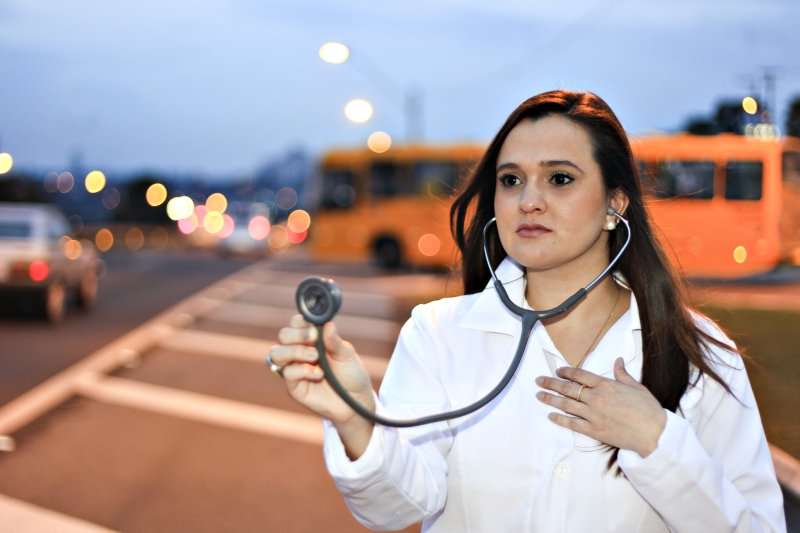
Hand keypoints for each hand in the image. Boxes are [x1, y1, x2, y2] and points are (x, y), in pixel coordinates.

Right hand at [269, 314, 374, 458]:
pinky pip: (286, 373)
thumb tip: (328, 324)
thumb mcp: (347, 354)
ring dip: (294, 350)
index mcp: (312, 340)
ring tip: (314, 356)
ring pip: (277, 353)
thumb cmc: (351, 375)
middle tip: (313, 338)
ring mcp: (295, 369)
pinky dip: (302, 370)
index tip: (313, 326)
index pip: (295, 324)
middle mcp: (300, 352)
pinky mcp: (294, 386)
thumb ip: (335, 341)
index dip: (300, 322)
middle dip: (296, 334)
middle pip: (283, 335)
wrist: (356, 401)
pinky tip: (318, 374)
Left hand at [535, 358, 666, 457]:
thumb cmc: (648, 410)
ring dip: (551, 399)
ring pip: (566, 404)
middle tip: (539, 381)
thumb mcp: (636, 387)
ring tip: (539, 395)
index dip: (566, 372)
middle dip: (551, 383)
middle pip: (568, 388)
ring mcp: (593, 415)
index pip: (580, 375)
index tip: (557, 371)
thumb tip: (617, 361)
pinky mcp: (594, 430)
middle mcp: (596, 398)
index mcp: (606, 385)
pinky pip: (572, 423)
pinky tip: (551, 416)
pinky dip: (560, 419)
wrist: (654, 434)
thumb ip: (622, 374)